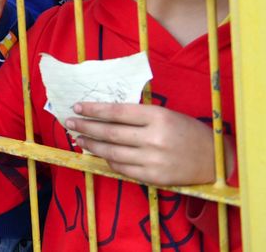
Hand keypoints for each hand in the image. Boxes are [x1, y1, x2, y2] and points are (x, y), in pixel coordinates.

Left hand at [66, 102, 218, 185]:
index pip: (117, 112)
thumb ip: (137, 116)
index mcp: (157, 117)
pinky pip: (123, 169)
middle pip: (110, 132)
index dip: (94, 110)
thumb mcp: (165, 115)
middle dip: (86, 127)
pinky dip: (108, 160)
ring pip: (112, 152)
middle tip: (70, 123)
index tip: (77, 107)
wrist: (214, 159)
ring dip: (92, 145)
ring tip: (79, 139)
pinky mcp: (154, 177)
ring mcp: (153, 160)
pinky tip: (99, 154)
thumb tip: (103, 115)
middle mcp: (154, 138)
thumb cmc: (186, 131)